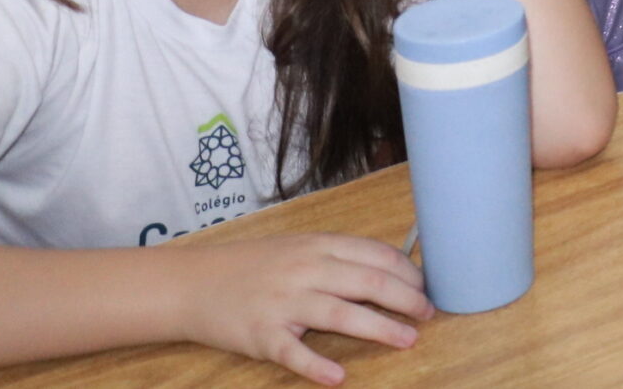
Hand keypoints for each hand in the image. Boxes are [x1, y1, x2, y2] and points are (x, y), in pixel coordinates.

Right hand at [172, 232, 430, 385]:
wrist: (193, 283)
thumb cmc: (254, 266)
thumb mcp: (298, 247)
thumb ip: (338, 256)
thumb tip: (391, 269)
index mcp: (318, 246)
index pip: (376, 255)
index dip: (408, 272)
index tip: (426, 287)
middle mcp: (305, 270)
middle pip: (368, 282)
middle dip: (406, 299)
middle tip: (429, 314)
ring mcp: (283, 303)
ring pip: (341, 315)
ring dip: (380, 328)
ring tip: (408, 339)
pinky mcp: (262, 336)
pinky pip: (293, 353)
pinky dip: (317, 366)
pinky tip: (339, 376)